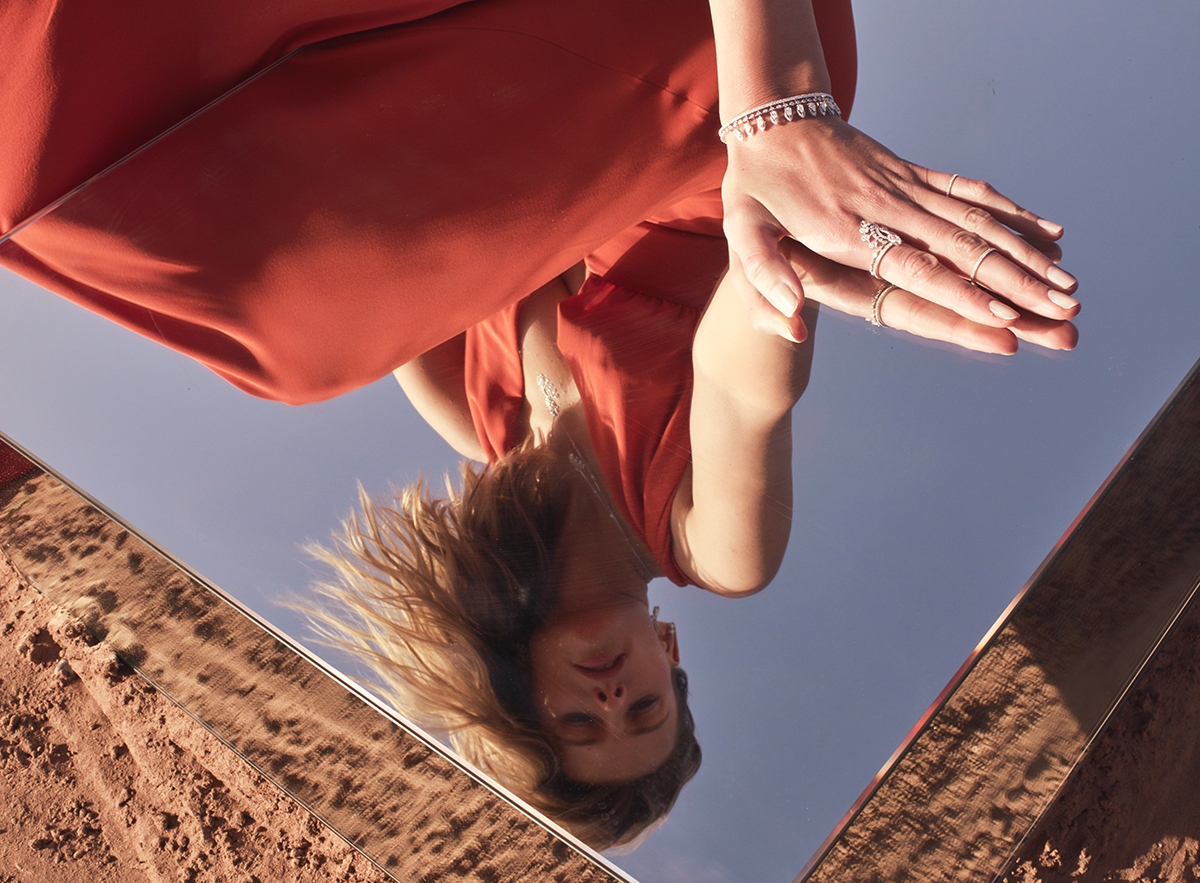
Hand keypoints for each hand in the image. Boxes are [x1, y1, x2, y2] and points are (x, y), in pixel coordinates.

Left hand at [722, 117, 1078, 341]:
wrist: (772, 116)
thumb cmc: (754, 183)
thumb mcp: (740, 229)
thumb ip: (763, 274)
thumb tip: (790, 323)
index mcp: (846, 229)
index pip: (913, 267)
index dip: (958, 292)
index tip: (1004, 317)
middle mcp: (885, 207)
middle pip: (960, 247)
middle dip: (1015, 281)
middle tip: (1062, 310)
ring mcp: (904, 187)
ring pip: (976, 220)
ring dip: (1026, 252)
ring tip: (1070, 283)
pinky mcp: (913, 173)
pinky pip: (970, 192)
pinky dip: (1011, 210)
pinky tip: (1050, 230)